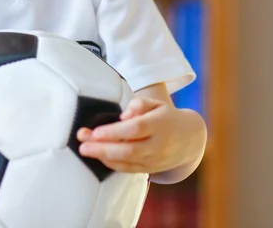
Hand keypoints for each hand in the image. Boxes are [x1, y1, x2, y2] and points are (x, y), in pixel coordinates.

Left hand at [76, 97, 204, 175]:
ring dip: (104, 156)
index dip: (115, 132)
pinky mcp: (151, 169)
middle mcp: (158, 145)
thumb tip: (124, 115)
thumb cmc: (165, 116)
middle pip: (129, 150)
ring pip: (128, 162)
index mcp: (160, 124)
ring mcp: (155, 160)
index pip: (136, 129)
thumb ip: (139, 104)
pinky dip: (112, 164)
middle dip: (103, 148)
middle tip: (82, 144)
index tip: (96, 131)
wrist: (189, 139)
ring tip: (85, 149)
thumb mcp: (156, 103)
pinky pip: (129, 169)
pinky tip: (98, 156)